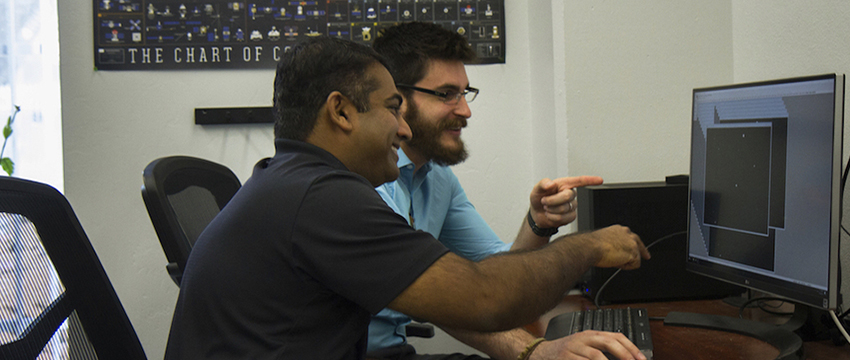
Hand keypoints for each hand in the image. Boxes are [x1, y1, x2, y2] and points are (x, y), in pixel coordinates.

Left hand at [529, 176, 603, 228]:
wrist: (537, 214)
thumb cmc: (538, 199)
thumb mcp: (536, 189)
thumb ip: (542, 184)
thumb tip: (550, 184)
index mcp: (564, 184)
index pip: (579, 181)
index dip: (590, 180)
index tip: (600, 180)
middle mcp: (570, 194)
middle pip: (567, 196)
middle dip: (552, 200)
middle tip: (544, 201)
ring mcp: (572, 206)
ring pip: (564, 209)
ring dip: (551, 210)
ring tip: (547, 208)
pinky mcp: (571, 216)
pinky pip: (564, 218)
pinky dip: (553, 217)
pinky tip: (550, 215)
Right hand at [529, 331, 646, 359]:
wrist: (541, 354)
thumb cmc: (567, 352)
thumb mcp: (585, 346)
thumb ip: (603, 349)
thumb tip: (627, 357)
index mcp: (591, 334)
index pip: (616, 336)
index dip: (631, 347)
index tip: (641, 359)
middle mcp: (583, 339)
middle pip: (608, 342)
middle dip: (624, 355)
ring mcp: (573, 349)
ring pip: (596, 356)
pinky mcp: (565, 358)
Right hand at [590, 225, 649, 269]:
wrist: (590, 247)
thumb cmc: (592, 245)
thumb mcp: (603, 240)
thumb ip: (612, 242)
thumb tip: (612, 251)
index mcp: (619, 229)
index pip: (630, 236)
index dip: (633, 244)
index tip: (636, 248)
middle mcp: (627, 233)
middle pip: (639, 243)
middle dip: (643, 251)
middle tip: (647, 256)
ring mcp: (632, 243)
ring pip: (636, 256)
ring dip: (626, 261)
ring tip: (614, 261)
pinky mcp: (633, 253)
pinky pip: (634, 265)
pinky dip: (626, 267)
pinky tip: (617, 263)